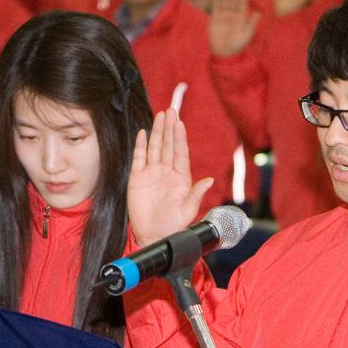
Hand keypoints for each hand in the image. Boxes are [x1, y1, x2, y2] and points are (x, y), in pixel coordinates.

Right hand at [128, 109, 212, 245]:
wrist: (154, 236)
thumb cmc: (173, 226)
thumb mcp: (188, 211)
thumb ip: (196, 195)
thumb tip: (210, 181)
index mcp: (181, 178)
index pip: (180, 152)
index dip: (180, 137)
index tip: (180, 123)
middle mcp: (166, 172)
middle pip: (168, 145)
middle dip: (169, 128)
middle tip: (171, 110)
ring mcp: (151, 174)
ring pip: (155, 148)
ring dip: (157, 132)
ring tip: (160, 116)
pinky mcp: (137, 179)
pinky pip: (139, 158)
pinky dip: (141, 145)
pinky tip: (144, 133)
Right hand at [209, 0, 259, 56]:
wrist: (224, 54)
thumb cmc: (238, 46)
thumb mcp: (247, 35)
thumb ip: (252, 24)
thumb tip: (258, 13)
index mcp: (242, 17)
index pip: (242, 2)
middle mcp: (233, 14)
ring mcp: (223, 16)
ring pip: (225, 1)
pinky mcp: (215, 19)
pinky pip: (216, 7)